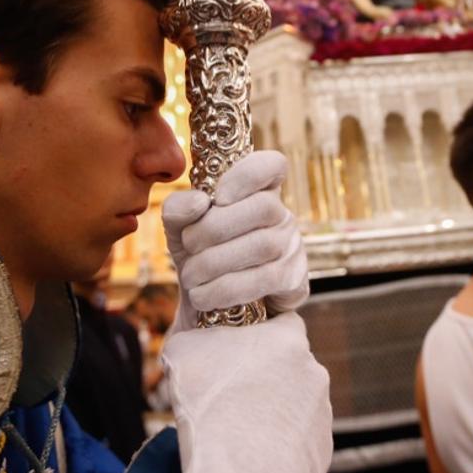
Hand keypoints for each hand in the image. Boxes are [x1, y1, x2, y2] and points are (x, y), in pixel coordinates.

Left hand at [162, 151, 308, 328]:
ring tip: (191, 276)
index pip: (272, 165)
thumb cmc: (201, 256)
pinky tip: (202, 296)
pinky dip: (225, 289)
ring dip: (215, 262)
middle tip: (188, 245)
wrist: (212, 307)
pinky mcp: (293, 280)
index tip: (219, 196)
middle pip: (264, 207)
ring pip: (262, 245)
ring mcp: (291, 247)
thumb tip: (199, 203)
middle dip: (216, 227)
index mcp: (257, 191)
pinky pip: (263, 279)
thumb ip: (179, 208)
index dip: (247, 175)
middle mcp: (281, 214)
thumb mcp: (180, 229)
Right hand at [162, 312, 331, 472]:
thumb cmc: (212, 407)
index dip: (257, 332)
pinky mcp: (321, 446)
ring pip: (294, 399)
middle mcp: (313, 371)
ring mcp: (321, 411)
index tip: (236, 347)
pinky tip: (255, 446)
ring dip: (272, 406)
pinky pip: (298, 434)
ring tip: (241, 424)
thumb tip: (192, 341)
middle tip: (233, 389)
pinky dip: (280, 437)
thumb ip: (195, 335)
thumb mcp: (183, 351)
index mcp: (287, 338)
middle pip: (288, 362)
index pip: (281, 321)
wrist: (240, 472)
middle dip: (264, 372)